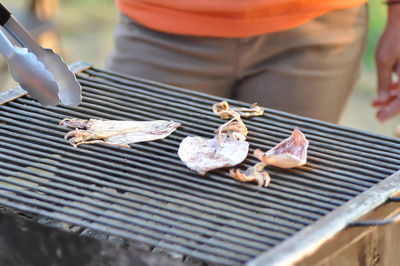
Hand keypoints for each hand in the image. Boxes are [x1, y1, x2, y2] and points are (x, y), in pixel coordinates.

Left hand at [374, 4, 399, 120]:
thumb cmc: (394, 39)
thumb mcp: (384, 61)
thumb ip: (383, 81)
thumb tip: (382, 98)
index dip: (391, 111)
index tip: (380, 117)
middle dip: (391, 106)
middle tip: (377, 113)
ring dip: (391, 98)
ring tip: (375, 103)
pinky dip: (396, 88)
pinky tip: (384, 92)